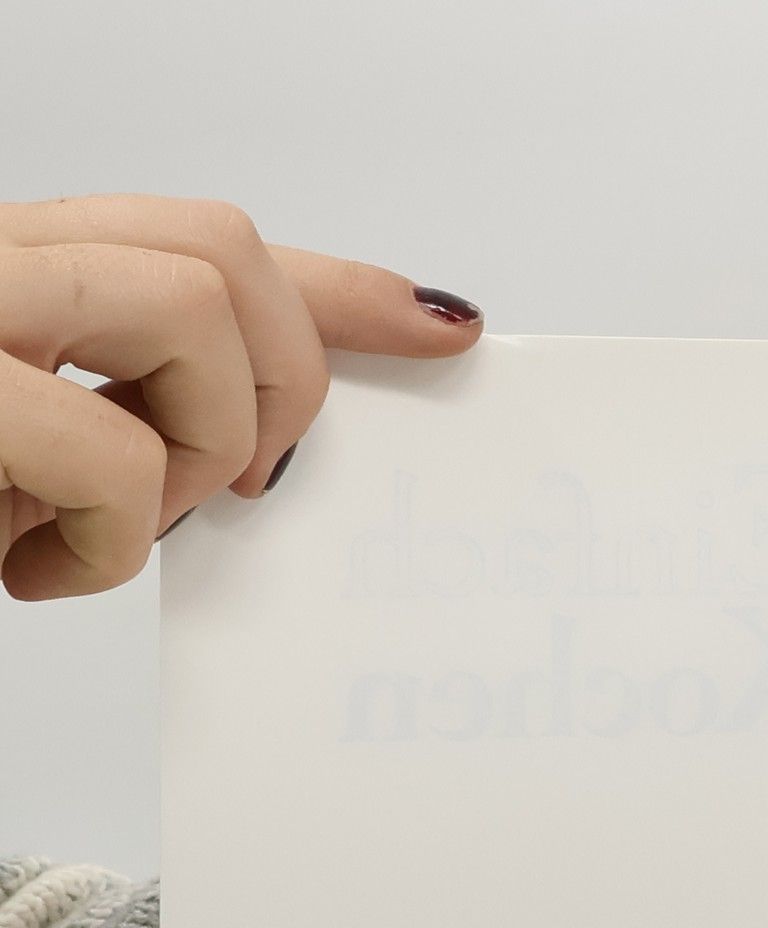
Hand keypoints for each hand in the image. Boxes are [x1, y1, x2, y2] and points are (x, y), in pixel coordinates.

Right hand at [0, 195, 484, 600]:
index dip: (341, 290)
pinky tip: (44, 565)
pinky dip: (109, 541)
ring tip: (107, 522)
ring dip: (190, 452)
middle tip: (226, 486)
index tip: (441, 330)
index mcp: (22, 266)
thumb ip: (138, 417)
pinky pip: (118, 455)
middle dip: (275, 383)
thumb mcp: (36, 456)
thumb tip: (257, 450)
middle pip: (223, 251)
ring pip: (189, 312)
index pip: (203, 239)